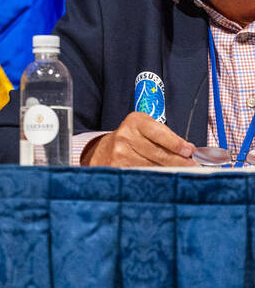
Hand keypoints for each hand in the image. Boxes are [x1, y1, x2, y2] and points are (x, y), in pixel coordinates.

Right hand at [80, 111, 194, 166]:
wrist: (105, 149)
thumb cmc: (133, 138)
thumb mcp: (147, 127)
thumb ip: (167, 136)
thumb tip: (189, 151)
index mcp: (135, 122)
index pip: (158, 133)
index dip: (176, 143)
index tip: (189, 151)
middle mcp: (125, 136)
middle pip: (159, 153)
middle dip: (180, 161)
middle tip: (194, 166)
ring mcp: (120, 153)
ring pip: (154, 166)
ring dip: (171, 171)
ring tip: (182, 172)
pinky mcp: (119, 168)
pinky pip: (145, 175)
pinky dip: (158, 177)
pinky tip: (166, 178)